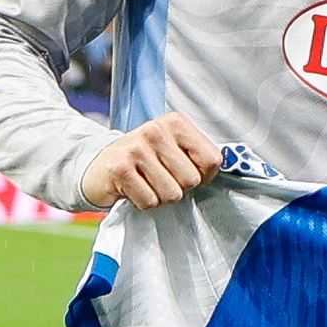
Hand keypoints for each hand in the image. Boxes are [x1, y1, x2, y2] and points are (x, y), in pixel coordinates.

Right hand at [81, 112, 222, 210]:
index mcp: (177, 122)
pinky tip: (132, 189)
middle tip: (159, 179)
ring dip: (160, 197)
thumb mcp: (174, 150)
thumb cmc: (145, 162)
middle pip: (192, 181)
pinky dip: (142, 203)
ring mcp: (137, 147)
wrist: (98, 166)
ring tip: (146, 183)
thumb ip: (200, 157)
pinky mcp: (120, 168)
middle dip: (178, 189)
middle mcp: (156, 129)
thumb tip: (228, 169)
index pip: (213, 161)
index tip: (186, 173)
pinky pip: (149, 202)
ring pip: (172, 194)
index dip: (203, 177)